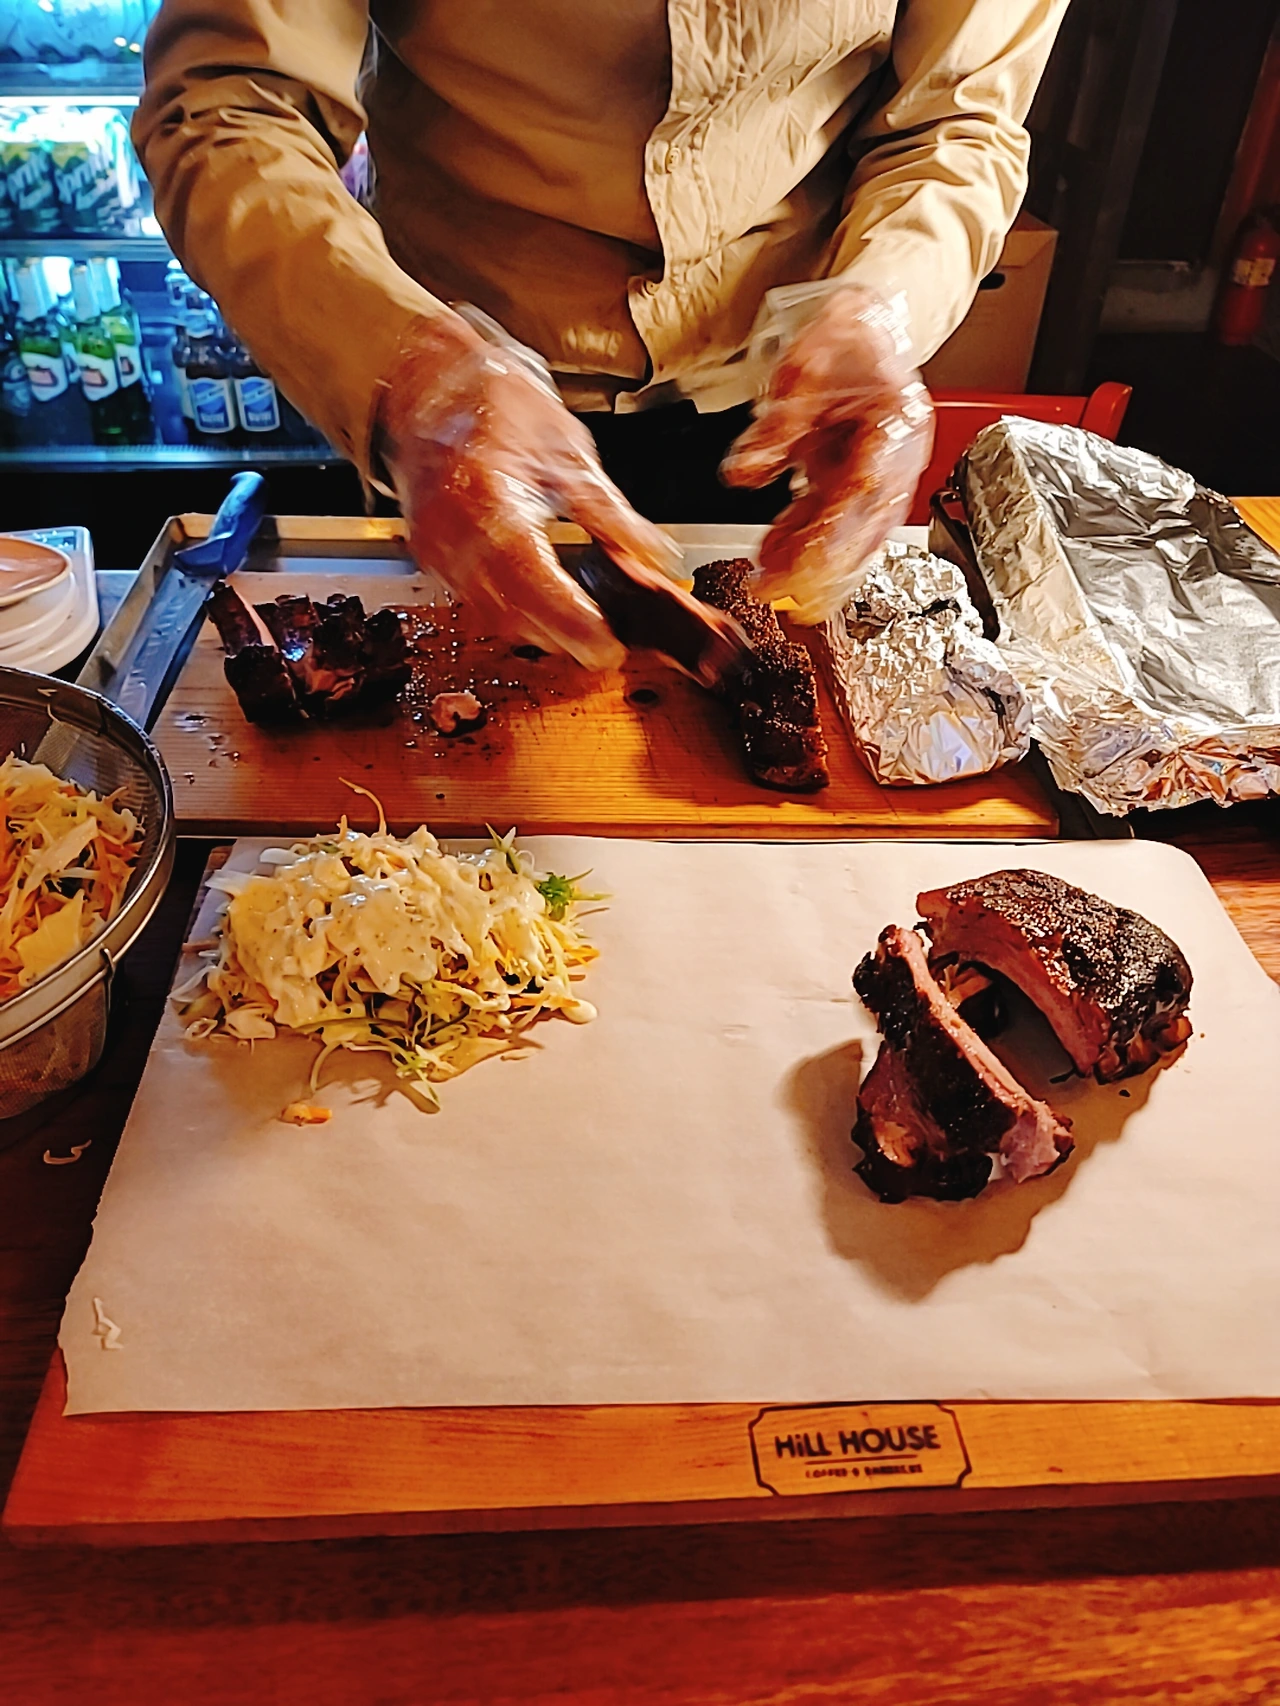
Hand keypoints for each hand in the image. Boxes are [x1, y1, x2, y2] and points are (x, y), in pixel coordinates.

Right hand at [376, 313, 683, 669]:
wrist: (429, 383)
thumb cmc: (494, 403)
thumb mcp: (568, 452)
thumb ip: (611, 514)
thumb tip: (655, 554)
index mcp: (488, 500)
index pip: (533, 583)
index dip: (572, 623)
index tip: (609, 647)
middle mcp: (452, 534)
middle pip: (512, 613)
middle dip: (563, 635)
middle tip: (609, 644)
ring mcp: (436, 550)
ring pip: (494, 616)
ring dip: (540, 629)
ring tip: (585, 627)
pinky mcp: (432, 558)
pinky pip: (477, 601)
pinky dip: (515, 610)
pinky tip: (548, 604)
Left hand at [720, 287, 933, 623]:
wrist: (869, 323)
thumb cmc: (848, 338)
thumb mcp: (807, 363)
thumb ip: (778, 423)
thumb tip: (745, 472)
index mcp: (897, 425)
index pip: (866, 495)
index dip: (833, 537)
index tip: (799, 566)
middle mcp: (896, 459)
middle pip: (862, 529)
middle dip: (817, 567)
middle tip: (774, 591)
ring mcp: (878, 474)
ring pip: (847, 533)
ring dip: (808, 563)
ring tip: (767, 583)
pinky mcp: (855, 481)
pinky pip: (831, 520)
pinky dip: (802, 541)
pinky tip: (772, 557)